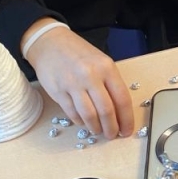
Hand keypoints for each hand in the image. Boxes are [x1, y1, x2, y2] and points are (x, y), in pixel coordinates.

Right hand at [23, 24, 134, 138]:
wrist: (50, 43)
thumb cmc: (78, 53)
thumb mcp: (101, 62)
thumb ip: (110, 83)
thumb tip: (120, 111)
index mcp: (107, 68)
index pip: (122, 99)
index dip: (126, 118)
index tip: (127, 130)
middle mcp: (91, 76)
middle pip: (106, 110)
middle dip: (111, 128)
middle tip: (112, 135)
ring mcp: (73, 84)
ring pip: (89, 115)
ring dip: (95, 127)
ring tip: (98, 131)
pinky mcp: (58, 91)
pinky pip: (72, 113)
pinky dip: (80, 121)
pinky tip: (84, 122)